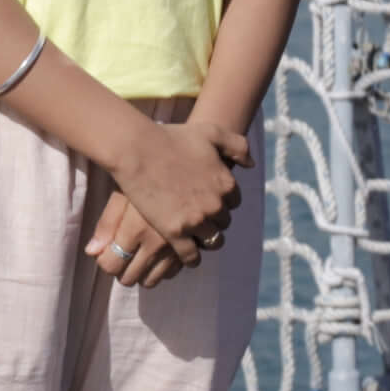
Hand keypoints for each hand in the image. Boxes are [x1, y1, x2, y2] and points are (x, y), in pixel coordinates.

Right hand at [92, 121, 247, 282]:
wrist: (138, 149)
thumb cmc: (172, 137)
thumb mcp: (212, 132)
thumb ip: (237, 146)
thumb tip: (251, 165)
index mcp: (226, 183)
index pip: (234, 201)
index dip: (222, 200)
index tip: (210, 200)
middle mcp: (216, 204)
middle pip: (224, 222)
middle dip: (214, 219)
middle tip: (200, 217)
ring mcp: (196, 220)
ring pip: (212, 240)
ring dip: (206, 239)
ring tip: (196, 238)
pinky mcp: (175, 233)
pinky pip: (191, 255)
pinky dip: (191, 257)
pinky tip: (186, 254)